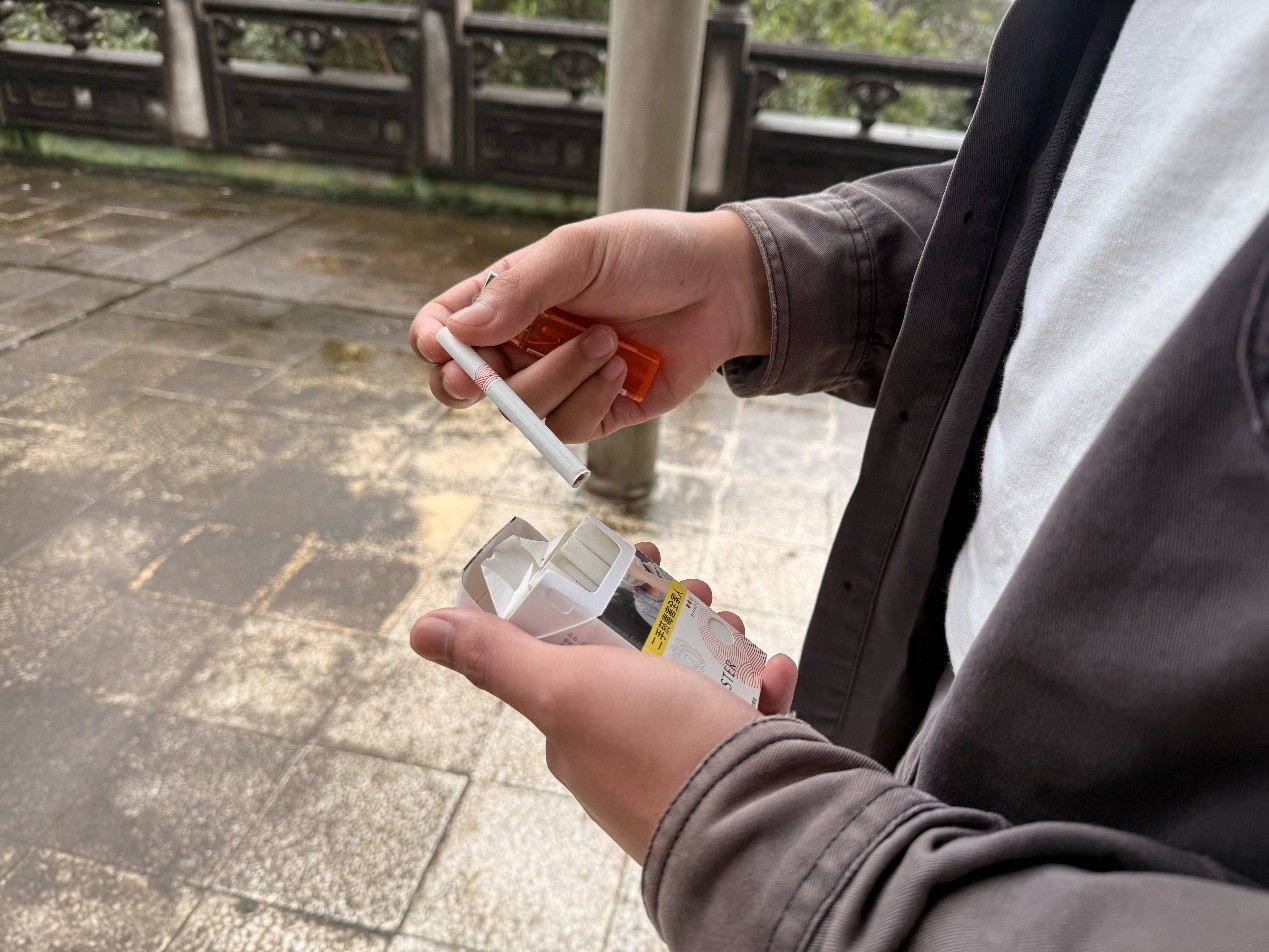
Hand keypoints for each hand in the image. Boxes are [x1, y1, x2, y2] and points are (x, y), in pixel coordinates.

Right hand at [409, 209, 769, 441]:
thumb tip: (460, 330)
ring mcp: (558, 382)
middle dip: (471, 385)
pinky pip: (566, 428)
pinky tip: (621, 367)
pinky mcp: (595, 413)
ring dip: (558, 377)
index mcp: (508, 298)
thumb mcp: (579, 252)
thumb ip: (519, 288)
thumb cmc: (651, 254)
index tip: (440, 346)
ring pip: (520, 410)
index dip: (432, 341)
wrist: (723, 286)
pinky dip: (590, 398)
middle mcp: (524, 344)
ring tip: (607, 340)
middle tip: (483, 379)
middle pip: (465, 384)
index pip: (444, 328)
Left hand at [409, 543, 797, 859]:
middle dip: (669, 607)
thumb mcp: (564, 688)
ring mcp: (681, 756)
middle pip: (640, 652)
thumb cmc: (653, 749)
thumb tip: (424, 628)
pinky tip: (770, 669)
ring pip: (695, 673)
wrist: (752, 820)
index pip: (575, 643)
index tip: (636, 559)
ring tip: (731, 621)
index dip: (602, 592)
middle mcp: (624, 744)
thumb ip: (497, 657)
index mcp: (575, 728)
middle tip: (695, 587)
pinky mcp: (735, 765)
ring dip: (715, 635)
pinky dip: (759, 681)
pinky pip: (744, 709)